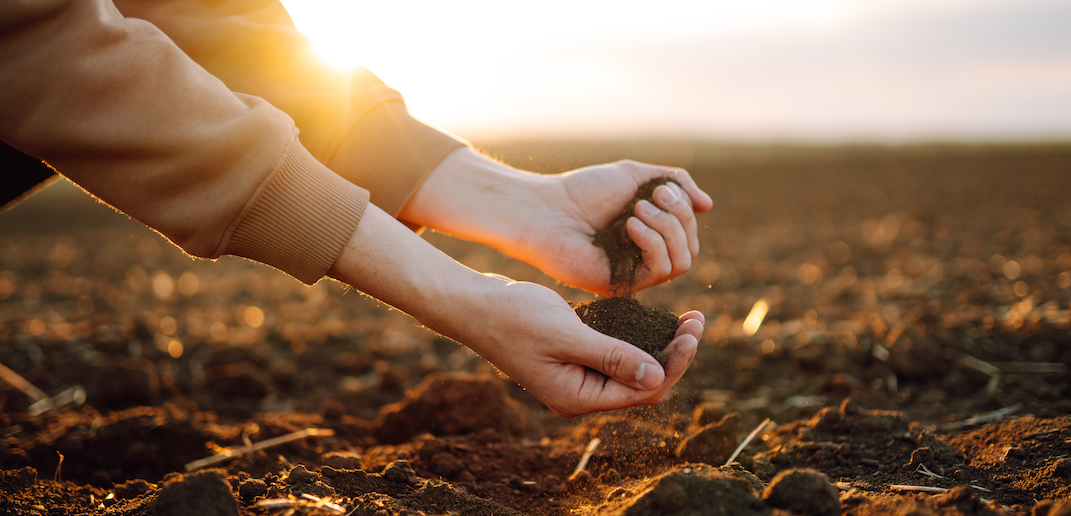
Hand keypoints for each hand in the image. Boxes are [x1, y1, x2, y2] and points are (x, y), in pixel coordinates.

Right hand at [468, 277, 703, 416]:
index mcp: (579, 398)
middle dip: (674, 355)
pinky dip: (638, 338)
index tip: (692, 332)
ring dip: (661, 345)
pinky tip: (655, 319)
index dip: (674, 364)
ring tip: (687, 319)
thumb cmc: (514, 318)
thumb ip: (611, 356)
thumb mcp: (566, 335)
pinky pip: (616, 354)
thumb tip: (657, 375)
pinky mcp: (575, 357)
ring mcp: (577, 376)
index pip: (643, 391)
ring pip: (632, 368)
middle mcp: (581, 394)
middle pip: (643, 383)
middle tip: (697, 320)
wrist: (475, 306)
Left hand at [518, 160, 712, 295]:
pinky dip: (653, 243)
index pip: (689, 232)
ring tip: (637, 210)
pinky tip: (631, 226)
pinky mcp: (623, 285)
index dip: (684, 209)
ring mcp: (635, 274)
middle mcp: (645, 257)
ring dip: (667, 229)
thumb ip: (675, 183)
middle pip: (691, 247)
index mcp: (650, 234)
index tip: (660, 188)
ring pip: (682, 262)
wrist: (546, 209)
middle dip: (679, 217)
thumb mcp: (636, 176)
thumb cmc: (584, 191)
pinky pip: (661, 271)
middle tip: (650, 198)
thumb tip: (708, 206)